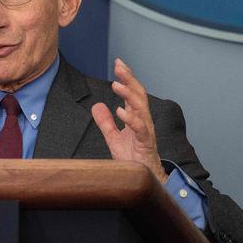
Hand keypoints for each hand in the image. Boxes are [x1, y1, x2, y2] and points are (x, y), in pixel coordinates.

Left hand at [90, 57, 165, 182]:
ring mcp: (146, 131)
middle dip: (130, 79)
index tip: (119, 63)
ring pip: (141, 107)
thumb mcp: (114, 138)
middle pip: (139, 95)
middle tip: (119, 66)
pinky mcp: (145, 143)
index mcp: (136, 118)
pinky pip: (140, 128)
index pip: (133, 93)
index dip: (127, 77)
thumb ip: (106, 122)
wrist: (143, 179)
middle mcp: (143, 121)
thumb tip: (97, 105)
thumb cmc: (133, 159)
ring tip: (116, 84)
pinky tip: (120, 111)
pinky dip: (130, 118)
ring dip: (129, 95)